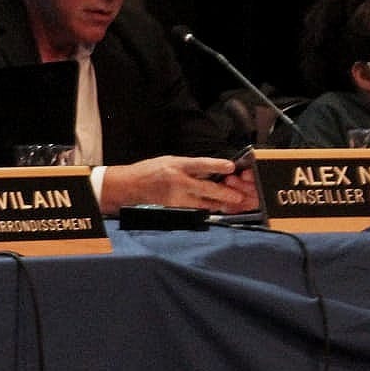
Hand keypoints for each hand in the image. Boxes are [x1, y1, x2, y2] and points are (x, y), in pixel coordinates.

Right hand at [99, 155, 260, 215]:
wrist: (131, 186)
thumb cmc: (151, 171)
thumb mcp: (170, 161)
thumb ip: (190, 167)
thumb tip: (213, 171)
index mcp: (177, 165)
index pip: (200, 164)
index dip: (216, 165)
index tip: (230, 166)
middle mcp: (177, 182)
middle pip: (206, 189)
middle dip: (225, 194)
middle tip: (239, 197)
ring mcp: (176, 197)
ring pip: (203, 203)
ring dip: (219, 204)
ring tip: (232, 204)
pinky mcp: (174, 208)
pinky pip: (195, 209)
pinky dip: (207, 208)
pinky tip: (216, 208)